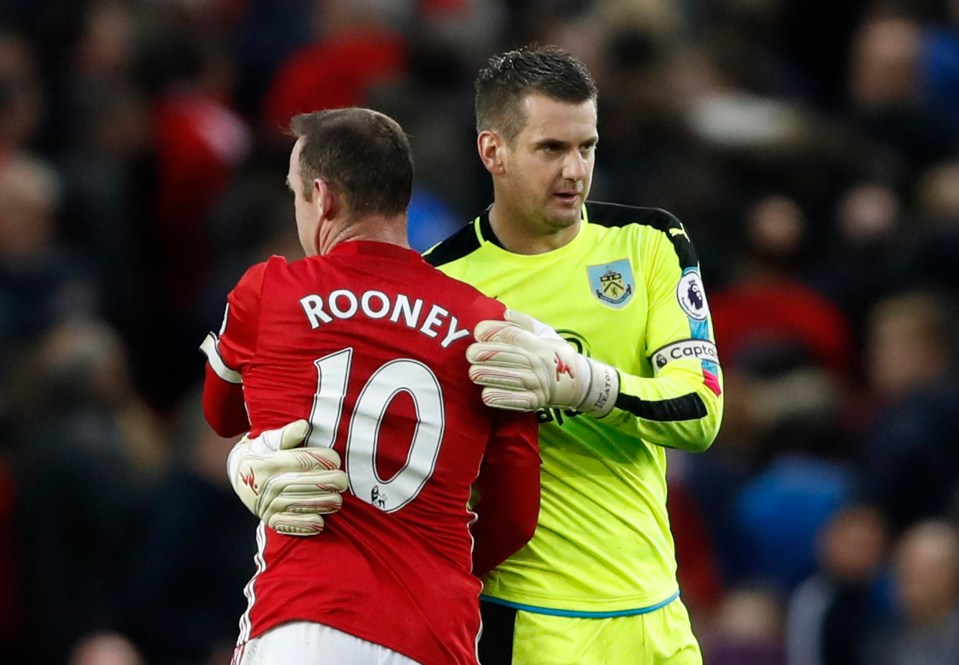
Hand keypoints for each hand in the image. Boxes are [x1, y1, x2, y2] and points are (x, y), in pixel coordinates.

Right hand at [228, 419, 348, 534]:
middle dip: (326, 483)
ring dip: (321, 504)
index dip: (321, 459)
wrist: (238, 476)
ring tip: (337, 500)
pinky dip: (305, 525)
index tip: (336, 459)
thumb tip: (304, 426)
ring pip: (299, 505)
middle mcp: (265, 484)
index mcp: (267, 463)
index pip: (299, 460)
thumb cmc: (262, 454)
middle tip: (343, 481)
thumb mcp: (268, 440)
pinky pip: (289, 525)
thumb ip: (287, 434)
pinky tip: (320, 521)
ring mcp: (267, 504)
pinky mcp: (269, 519)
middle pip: (302, 484)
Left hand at [466, 309, 618, 416]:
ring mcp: (538, 383)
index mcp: (538, 343)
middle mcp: (539, 362)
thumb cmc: (554, 354)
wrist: (579, 382)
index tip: (478, 332)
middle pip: (510, 356)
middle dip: (486, 355)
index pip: (514, 335)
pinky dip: (501, 398)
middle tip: (470, 354)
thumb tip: (504, 312)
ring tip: (474, 373)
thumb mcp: (545, 333)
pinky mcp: (536, 401)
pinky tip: (486, 395)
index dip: (494, 332)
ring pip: (511, 378)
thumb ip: (523, 322)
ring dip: (490, 376)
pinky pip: (517, 400)